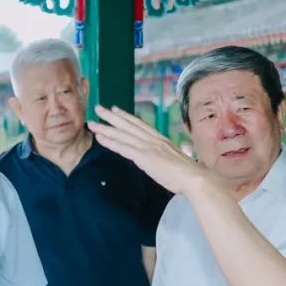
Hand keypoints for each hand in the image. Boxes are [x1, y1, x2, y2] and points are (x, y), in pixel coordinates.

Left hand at [89, 105, 204, 194]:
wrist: (193, 177)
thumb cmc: (187, 174)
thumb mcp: (173, 162)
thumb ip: (163, 159)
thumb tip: (160, 161)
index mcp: (161, 140)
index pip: (140, 125)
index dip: (126, 117)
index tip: (115, 109)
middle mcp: (153, 140)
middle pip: (128, 125)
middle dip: (111, 116)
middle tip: (98, 108)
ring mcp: (148, 147)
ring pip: (122, 134)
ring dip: (105, 128)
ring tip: (92, 122)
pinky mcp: (144, 157)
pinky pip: (123, 147)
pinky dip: (110, 142)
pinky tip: (100, 138)